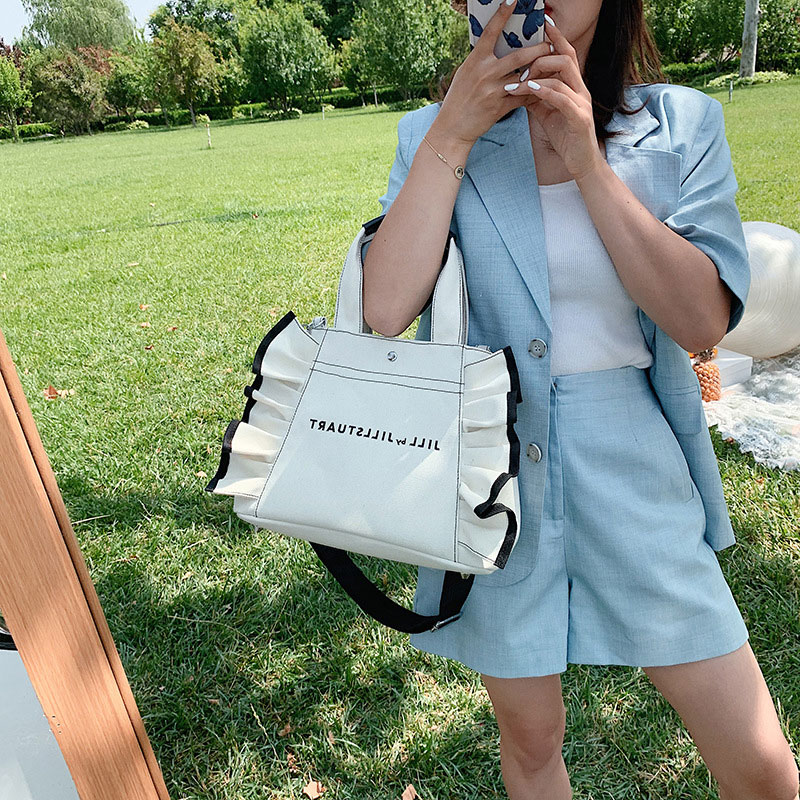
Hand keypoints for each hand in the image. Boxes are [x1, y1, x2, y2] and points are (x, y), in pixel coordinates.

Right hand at [431, 0, 552, 148]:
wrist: (452, 127)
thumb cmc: (458, 98)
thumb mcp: (465, 73)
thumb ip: (480, 59)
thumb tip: (493, 43)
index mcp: (475, 60)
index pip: (490, 32)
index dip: (502, 14)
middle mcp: (484, 73)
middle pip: (519, 56)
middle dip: (538, 48)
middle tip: (551, 42)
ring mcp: (493, 91)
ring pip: (524, 77)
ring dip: (540, 70)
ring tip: (552, 64)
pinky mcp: (499, 107)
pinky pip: (522, 98)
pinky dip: (534, 93)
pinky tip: (544, 89)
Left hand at [504, 14, 603, 180]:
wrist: (580, 163)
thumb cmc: (565, 137)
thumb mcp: (546, 113)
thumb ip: (536, 97)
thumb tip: (519, 84)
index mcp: (573, 86)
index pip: (566, 54)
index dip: (555, 37)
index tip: (541, 22)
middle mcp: (580, 90)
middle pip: (565, 57)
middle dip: (542, 53)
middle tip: (519, 63)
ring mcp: (581, 103)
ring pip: (563, 74)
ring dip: (538, 73)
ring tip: (519, 80)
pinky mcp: (579, 119)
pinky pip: (562, 98)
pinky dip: (545, 91)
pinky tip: (530, 89)